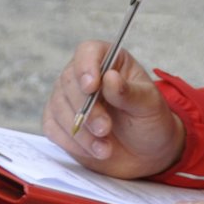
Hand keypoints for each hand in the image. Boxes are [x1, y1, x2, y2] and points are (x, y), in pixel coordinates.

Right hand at [43, 42, 184, 177]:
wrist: (146, 152)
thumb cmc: (150, 121)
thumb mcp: (149, 106)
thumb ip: (130, 92)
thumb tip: (109, 77)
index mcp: (111, 62)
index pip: (89, 51)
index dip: (86, 66)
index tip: (92, 87)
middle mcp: (85, 76)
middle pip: (69, 81)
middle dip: (87, 109)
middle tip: (105, 129)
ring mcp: (69, 98)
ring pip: (59, 107)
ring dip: (81, 131)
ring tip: (105, 148)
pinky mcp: (59, 121)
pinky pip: (53, 128)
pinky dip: (72, 142)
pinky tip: (94, 150)